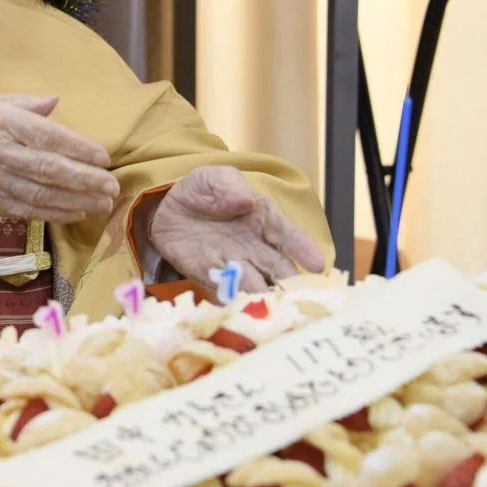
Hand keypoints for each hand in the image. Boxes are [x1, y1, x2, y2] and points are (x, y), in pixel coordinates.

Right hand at [0, 93, 118, 222]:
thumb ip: (24, 102)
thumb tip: (56, 101)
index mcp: (0, 121)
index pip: (49, 137)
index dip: (80, 149)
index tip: (104, 157)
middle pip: (51, 169)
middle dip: (86, 180)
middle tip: (112, 186)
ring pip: (43, 193)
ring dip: (77, 200)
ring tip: (102, 202)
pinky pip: (27, 210)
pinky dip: (53, 213)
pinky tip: (74, 213)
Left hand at [149, 165, 324, 293]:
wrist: (168, 208)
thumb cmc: (201, 190)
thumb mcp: (212, 177)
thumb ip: (228, 186)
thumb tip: (246, 199)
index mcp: (263, 218)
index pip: (287, 234)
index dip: (302, 249)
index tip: (317, 265)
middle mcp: (254, 246)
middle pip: (277, 267)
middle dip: (289, 282)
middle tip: (299, 297)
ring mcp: (233, 262)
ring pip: (253, 283)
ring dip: (261, 295)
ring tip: (268, 306)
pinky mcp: (209, 274)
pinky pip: (223, 289)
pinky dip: (230, 298)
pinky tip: (236, 309)